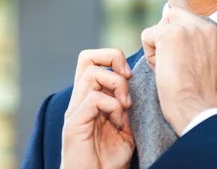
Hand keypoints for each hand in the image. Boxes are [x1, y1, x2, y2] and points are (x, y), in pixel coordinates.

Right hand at [61, 49, 134, 168]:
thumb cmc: (109, 158)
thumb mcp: (126, 127)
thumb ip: (128, 106)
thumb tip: (141, 85)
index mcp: (90, 97)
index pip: (93, 59)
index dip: (113, 57)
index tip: (130, 75)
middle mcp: (79, 99)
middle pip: (87, 57)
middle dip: (113, 59)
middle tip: (128, 78)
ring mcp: (75, 110)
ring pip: (92, 74)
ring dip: (117, 86)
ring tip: (125, 107)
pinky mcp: (74, 124)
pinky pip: (94, 99)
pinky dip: (112, 106)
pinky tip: (118, 122)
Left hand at [141, 7, 216, 134]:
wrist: (196, 108)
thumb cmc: (198, 95)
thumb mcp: (209, 63)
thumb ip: (199, 45)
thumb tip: (178, 37)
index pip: (190, 22)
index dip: (180, 40)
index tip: (183, 62)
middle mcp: (207, 27)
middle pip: (174, 16)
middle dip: (167, 35)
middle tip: (172, 62)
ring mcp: (189, 29)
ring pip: (161, 24)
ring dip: (158, 44)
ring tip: (168, 67)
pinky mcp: (171, 34)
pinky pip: (147, 35)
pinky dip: (148, 54)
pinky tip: (160, 69)